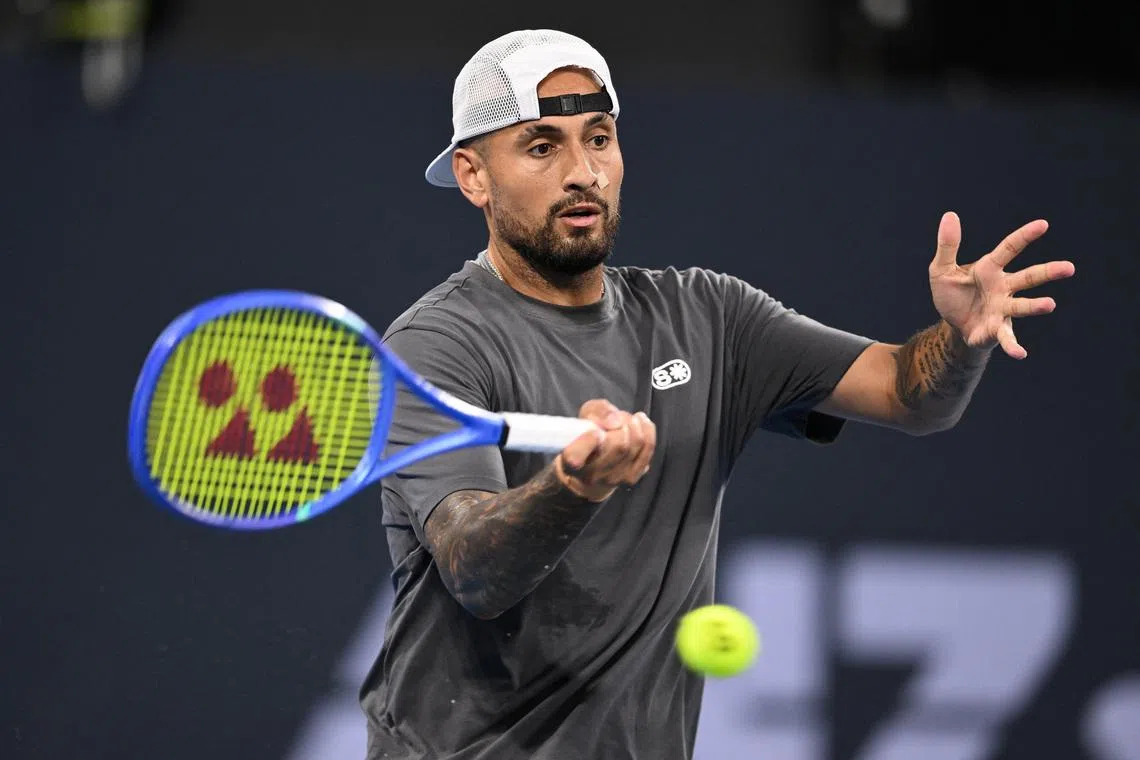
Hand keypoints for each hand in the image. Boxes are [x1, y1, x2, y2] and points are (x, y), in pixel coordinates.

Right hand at [555, 399, 656, 501]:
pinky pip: (648, 448)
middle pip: (619, 444)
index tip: (596, 431)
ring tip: (626, 420)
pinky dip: (647, 430)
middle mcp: (591, 475)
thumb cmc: (586, 435)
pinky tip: (640, 423)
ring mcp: (613, 479)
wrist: (592, 468)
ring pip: (636, 443)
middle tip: (616, 418)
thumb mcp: (585, 415)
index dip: (589, 441)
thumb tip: (615, 421)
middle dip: (622, 423)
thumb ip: (598, 411)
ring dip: (634, 424)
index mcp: (571, 461)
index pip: (576, 457)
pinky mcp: (631, 479)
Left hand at [928, 211, 1074, 358]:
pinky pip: (1007, 337)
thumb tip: (949, 215)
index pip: (1009, 249)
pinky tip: (1021, 354)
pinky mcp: (996, 330)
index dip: (1025, 236)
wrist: (951, 324)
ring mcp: (1003, 309)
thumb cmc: (952, 294)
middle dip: (1048, 272)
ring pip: (1023, 306)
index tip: (1043, 224)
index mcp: (990, 269)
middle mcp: (1003, 288)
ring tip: (1050, 304)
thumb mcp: (941, 269)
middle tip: (1069, 268)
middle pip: (1029, 277)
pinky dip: (1013, 346)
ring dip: (1036, 306)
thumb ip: (947, 245)